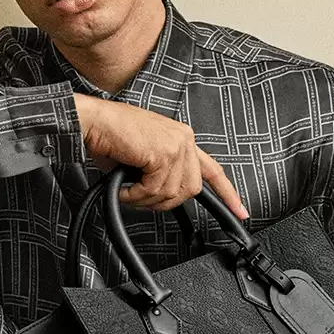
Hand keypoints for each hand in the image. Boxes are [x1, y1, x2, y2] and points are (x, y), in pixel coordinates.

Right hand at [74, 93, 247, 220]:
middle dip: (165, 202)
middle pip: (191, 189)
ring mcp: (176, 144)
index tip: (240, 211)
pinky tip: (125, 187)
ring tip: (128, 190)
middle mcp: (183, 139)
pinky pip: (156, 190)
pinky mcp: (164, 152)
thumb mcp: (143, 158)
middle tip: (141, 199)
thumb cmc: (111, 137)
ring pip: (172, 193)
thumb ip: (160, 174)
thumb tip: (161, 197)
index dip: (228, 193)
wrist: (93, 122)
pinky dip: (136, 196)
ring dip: (145, 199)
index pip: (213, 169)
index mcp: (182, 139)